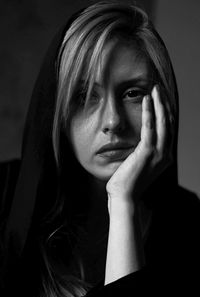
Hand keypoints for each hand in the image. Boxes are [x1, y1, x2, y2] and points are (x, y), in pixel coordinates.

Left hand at [106, 85, 173, 208]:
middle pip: (169, 123)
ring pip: (163, 122)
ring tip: (155, 89)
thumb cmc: (128, 183)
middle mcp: (166, 154)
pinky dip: (149, 112)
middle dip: (164, 104)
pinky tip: (146, 100)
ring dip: (159, 103)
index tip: (160, 100)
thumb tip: (139, 142)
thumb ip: (143, 153)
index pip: (168, 130)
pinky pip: (150, 127)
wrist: (124, 197)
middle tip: (159, 89)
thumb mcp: (139, 166)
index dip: (165, 113)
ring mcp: (159, 153)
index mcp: (164, 157)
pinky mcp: (147, 152)